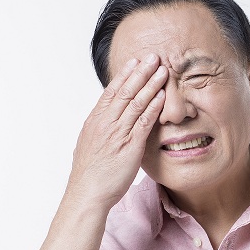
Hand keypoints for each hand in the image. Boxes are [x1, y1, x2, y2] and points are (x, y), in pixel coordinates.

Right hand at [65, 53, 167, 209]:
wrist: (87, 193)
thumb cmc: (90, 174)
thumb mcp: (90, 144)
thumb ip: (101, 129)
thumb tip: (106, 119)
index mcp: (95, 121)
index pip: (111, 92)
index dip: (124, 75)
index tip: (135, 62)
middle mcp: (106, 123)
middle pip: (125, 91)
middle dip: (140, 72)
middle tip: (153, 57)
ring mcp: (117, 133)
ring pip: (136, 103)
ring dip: (150, 85)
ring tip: (162, 70)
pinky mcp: (130, 146)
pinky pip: (143, 122)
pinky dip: (153, 107)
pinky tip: (162, 97)